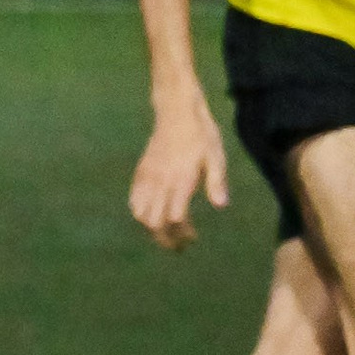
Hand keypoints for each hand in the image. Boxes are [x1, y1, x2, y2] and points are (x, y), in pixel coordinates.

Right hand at [129, 96, 228, 248]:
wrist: (176, 111)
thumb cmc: (201, 133)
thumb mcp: (216, 155)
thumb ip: (216, 181)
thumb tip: (221, 206)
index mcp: (181, 179)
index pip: (175, 219)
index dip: (182, 233)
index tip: (192, 237)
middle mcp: (161, 181)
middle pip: (154, 223)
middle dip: (165, 239)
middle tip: (179, 244)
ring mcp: (148, 177)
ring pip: (140, 215)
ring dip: (152, 228)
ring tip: (167, 232)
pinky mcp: (141, 172)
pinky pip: (134, 201)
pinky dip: (141, 213)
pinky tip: (155, 214)